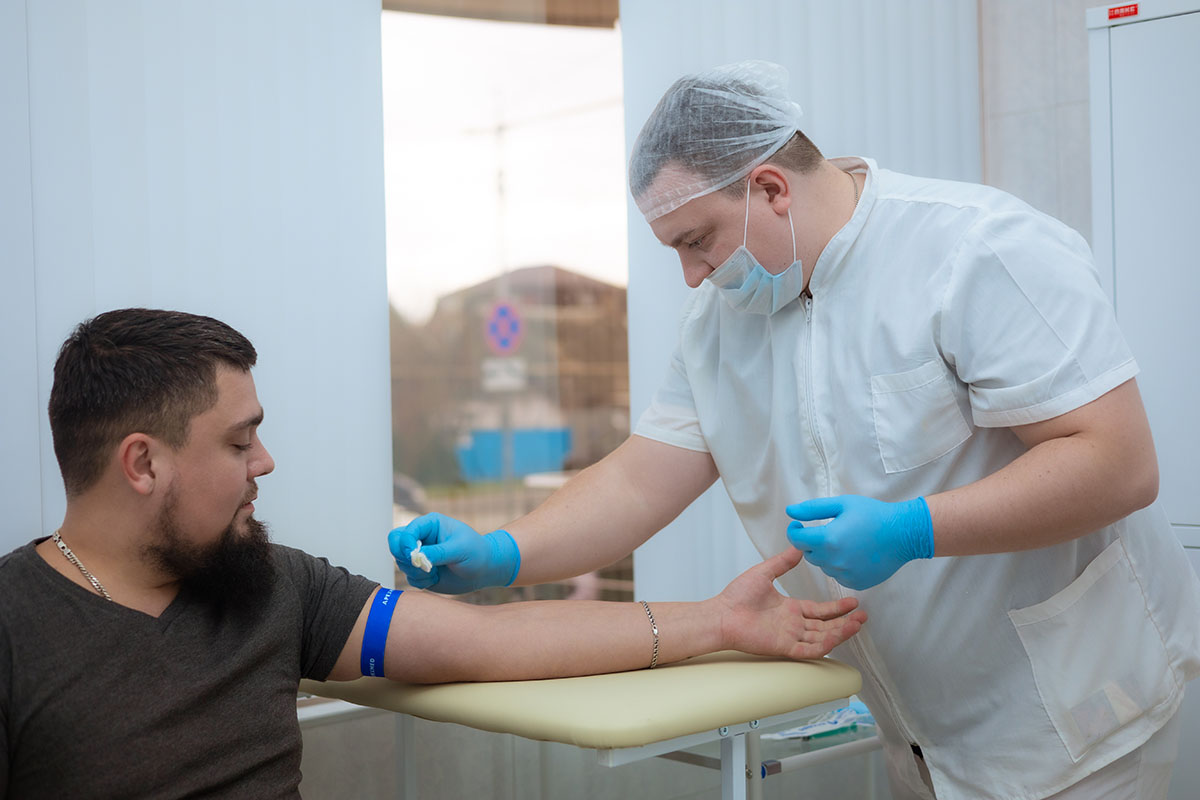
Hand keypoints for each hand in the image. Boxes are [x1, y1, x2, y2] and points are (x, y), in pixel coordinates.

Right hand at [388, 513, 520, 593]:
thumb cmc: (477, 553)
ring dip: (415, 572)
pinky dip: (420, 581)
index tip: (413, 556)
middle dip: (403, 558)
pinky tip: (436, 579)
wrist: (485, 570)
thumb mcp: (460, 550)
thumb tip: (417, 557)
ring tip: (435, 573)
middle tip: (420, 566)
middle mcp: (421, 538)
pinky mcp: (421, 571)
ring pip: (400, 563)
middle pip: (395, 544)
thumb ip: (438, 552)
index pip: (405, 532)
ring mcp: (419, 555)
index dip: (405, 544)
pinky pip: (409, 578)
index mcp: (430, 525)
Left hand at [714, 548, 866, 659]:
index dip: (837, 608)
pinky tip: (838, 636)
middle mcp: (793, 625)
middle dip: (845, 621)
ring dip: (841, 632)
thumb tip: (798, 546)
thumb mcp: (764, 572)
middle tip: (863, 615)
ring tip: (858, 623)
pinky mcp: (784, 647)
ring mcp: (790, 637)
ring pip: (822, 638)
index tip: (853, 602)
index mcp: (790, 609)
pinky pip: (810, 650)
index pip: (819, 611)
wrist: (722, 614)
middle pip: (826, 626)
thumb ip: (783, 562)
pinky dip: (825, 645)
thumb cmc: (737, 596)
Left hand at [786, 495, 933, 589]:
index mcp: (828, 540)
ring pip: (823, 565)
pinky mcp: (855, 583)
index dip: (794, 531)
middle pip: (809, 554)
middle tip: (828, 531)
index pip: (796, 540)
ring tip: (846, 541)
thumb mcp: (841, 504)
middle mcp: (834, 561)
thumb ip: (812, 509)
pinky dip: (840, 566)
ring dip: (826, 555)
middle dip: (812, 542)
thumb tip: (790, 511)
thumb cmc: (873, 515)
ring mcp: (845, 574)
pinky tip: (854, 554)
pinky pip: (838, 575)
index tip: (798, 525)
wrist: (903, 534)